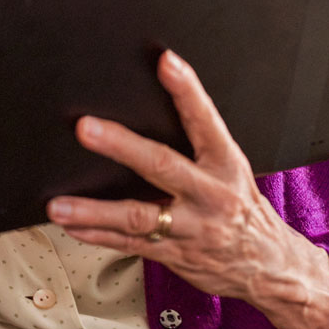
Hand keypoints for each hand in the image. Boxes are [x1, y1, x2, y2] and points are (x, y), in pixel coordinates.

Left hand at [45, 50, 328, 328]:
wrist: (270, 267)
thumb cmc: (240, 207)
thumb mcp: (229, 169)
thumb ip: (195, 142)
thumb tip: (148, 104)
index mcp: (225, 163)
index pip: (205, 120)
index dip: (187, 91)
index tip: (166, 62)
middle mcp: (209, 194)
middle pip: (162, 165)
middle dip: (121, 145)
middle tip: (86, 128)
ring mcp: (191, 228)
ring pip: (137, 216)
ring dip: (94, 210)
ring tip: (59, 204)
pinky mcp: (175, 254)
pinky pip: (129, 244)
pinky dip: (96, 235)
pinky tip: (70, 226)